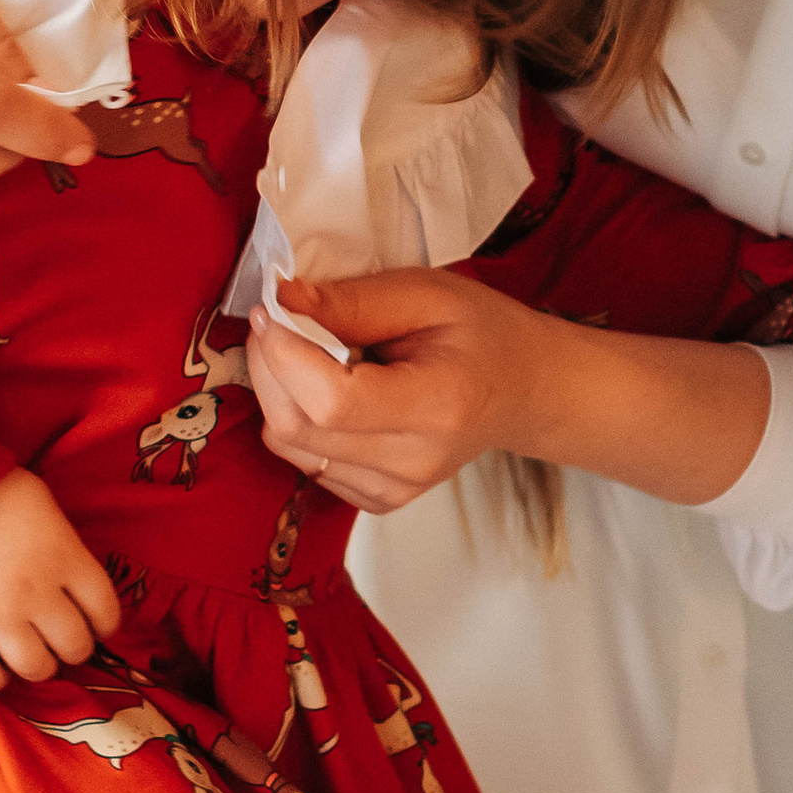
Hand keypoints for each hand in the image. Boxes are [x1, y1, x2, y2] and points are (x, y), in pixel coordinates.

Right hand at [0, 471, 121, 689]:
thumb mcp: (46, 508)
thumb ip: (64, 548)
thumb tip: (74, 580)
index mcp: (66, 558)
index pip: (106, 611)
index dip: (105, 625)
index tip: (96, 625)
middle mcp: (38, 592)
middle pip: (75, 647)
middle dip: (73, 649)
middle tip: (59, 640)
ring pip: (37, 667)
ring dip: (39, 666)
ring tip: (31, 654)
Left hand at [249, 268, 773, 511]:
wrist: (523, 390)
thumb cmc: (483, 333)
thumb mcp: (428, 293)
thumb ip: (354, 301)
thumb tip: (281, 301)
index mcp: (439, 406)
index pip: (333, 400)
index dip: (285, 354)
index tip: (271, 308)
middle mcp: (415, 462)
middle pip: (299, 425)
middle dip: (269, 365)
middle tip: (278, 318)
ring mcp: (396, 489)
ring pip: (291, 445)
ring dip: (276, 390)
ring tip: (305, 350)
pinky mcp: (378, 499)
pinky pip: (304, 460)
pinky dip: (296, 418)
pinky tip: (325, 388)